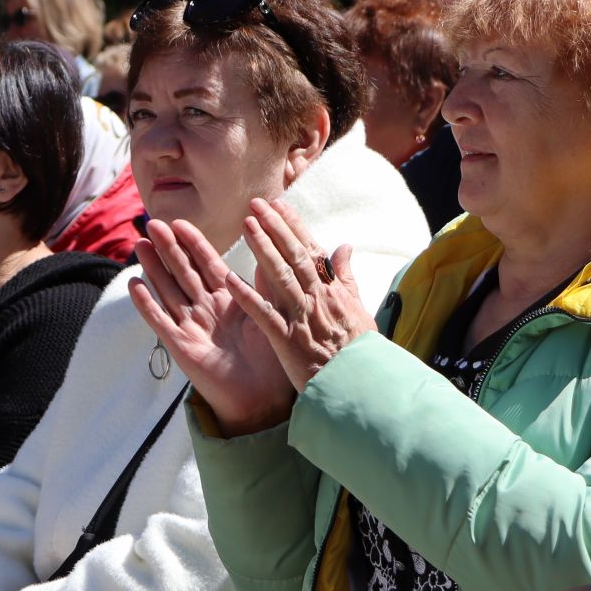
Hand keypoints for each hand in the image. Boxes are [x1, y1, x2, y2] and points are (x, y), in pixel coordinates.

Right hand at [131, 217, 293, 433]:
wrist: (262, 397)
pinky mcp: (181, 345)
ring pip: (167, 290)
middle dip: (168, 248)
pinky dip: (147, 303)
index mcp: (228, 299)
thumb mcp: (272, 315)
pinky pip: (160, 321)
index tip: (180, 222)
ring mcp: (190, 326)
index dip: (193, 244)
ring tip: (140, 244)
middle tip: (154, 224)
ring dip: (153, 268)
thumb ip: (265, 285)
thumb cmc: (271, 359)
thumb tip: (270, 251)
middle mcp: (205, 309)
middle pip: (183, 272)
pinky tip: (135, 285)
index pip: (207, 265)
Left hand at [218, 198, 375, 393]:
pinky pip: (264, 314)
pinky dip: (248, 296)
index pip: (311, 249)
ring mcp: (302, 317)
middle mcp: (318, 298)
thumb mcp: (359, 309)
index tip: (278, 204)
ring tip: (246, 226)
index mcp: (333, 290)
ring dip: (263, 249)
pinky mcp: (287, 339)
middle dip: (275, 227)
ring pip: (281, 276)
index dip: (293, 225)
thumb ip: (345, 277)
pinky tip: (230, 279)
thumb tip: (343, 246)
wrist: (361, 386)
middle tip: (256, 204)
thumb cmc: (360, 351)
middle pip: (294, 255)